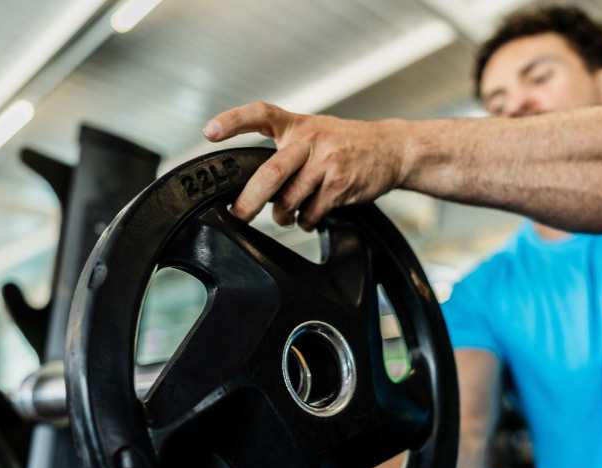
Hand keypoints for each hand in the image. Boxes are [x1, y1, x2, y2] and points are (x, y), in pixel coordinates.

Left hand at [202, 102, 407, 230]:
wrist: (393, 149)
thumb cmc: (345, 144)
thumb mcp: (314, 131)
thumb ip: (284, 147)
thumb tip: (248, 185)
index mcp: (297, 124)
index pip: (260, 113)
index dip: (233, 122)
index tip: (209, 133)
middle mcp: (310, 140)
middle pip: (270, 174)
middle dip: (249, 201)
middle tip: (238, 214)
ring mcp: (327, 163)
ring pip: (289, 201)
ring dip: (284, 216)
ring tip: (288, 214)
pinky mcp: (340, 186)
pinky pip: (310, 214)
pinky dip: (306, 221)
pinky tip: (312, 214)